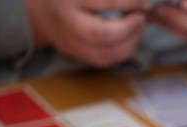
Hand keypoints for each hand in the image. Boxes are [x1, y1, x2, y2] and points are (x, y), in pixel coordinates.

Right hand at [26, 0, 149, 66]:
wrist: (42, 12)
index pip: (105, 2)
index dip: (130, 3)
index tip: (144, 2)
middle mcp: (68, 23)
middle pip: (103, 34)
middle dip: (130, 27)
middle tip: (142, 16)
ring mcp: (70, 43)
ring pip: (106, 53)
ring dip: (132, 41)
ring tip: (140, 25)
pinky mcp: (78, 55)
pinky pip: (106, 60)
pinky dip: (125, 50)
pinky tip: (132, 37)